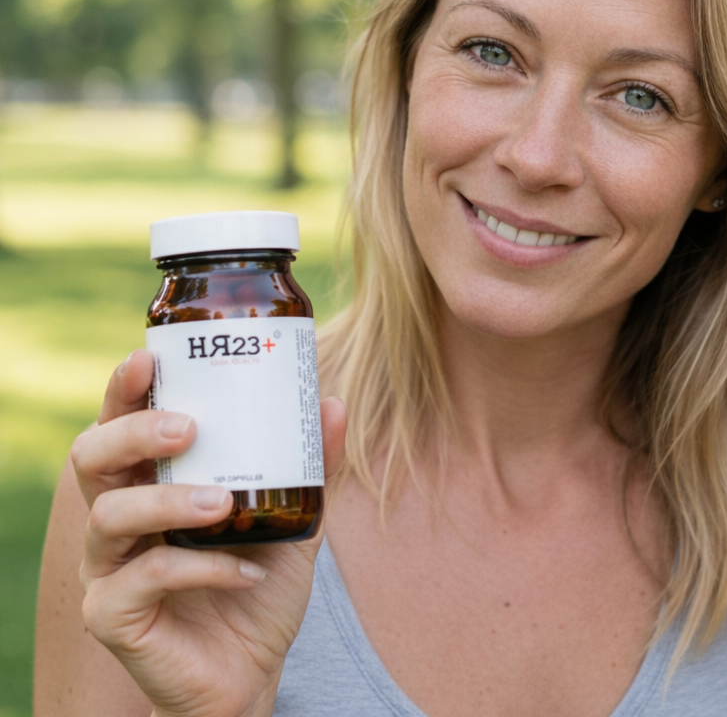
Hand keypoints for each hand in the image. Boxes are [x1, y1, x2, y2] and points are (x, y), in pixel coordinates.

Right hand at [72, 349, 346, 716]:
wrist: (251, 671)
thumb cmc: (259, 580)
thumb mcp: (296, 518)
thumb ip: (312, 465)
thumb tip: (332, 402)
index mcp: (151, 480)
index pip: (120, 423)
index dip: (124, 389)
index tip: (150, 357)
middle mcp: (118, 517)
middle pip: (92, 457)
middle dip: (135, 432)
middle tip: (189, 428)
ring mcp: (108, 568)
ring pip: (108, 516)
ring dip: (167, 501)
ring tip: (221, 503)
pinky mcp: (113, 617)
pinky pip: (142, 581)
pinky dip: (199, 569)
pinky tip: (246, 571)